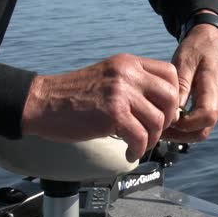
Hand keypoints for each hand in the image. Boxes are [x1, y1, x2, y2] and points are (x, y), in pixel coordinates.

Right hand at [22, 54, 178, 161]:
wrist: (43, 103)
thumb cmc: (76, 95)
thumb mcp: (110, 78)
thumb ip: (136, 86)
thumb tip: (165, 108)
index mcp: (129, 63)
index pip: (170, 73)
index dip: (174, 96)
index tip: (165, 112)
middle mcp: (128, 73)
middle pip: (170, 97)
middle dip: (167, 120)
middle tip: (155, 132)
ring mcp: (120, 92)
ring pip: (157, 120)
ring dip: (152, 139)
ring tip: (139, 145)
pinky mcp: (112, 113)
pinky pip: (140, 136)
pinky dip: (138, 150)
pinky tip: (130, 153)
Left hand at [162, 14, 217, 142]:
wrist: (215, 40)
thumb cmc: (198, 47)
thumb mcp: (184, 60)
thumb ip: (180, 87)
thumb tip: (172, 113)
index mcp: (215, 86)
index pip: (206, 116)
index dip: (185, 124)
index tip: (166, 118)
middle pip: (203, 130)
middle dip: (179, 135)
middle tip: (157, 129)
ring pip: (202, 131)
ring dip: (182, 134)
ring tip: (161, 126)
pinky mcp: (217, 107)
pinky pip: (202, 124)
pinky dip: (186, 127)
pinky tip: (170, 120)